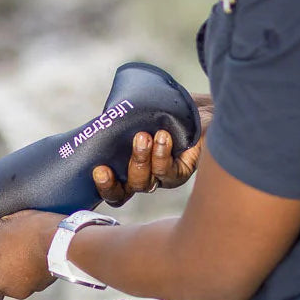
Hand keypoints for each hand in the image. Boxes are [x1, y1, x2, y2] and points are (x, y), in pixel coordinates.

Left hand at [0, 209, 61, 299]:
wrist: (67, 240)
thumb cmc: (29, 236)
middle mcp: (16, 290)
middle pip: (3, 287)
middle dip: (1, 270)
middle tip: (0, 249)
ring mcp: (35, 286)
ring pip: (21, 280)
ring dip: (19, 266)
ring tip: (20, 244)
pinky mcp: (50, 279)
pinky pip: (37, 274)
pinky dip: (35, 264)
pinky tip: (36, 246)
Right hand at [93, 94, 213, 206]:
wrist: (201, 106)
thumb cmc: (166, 108)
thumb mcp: (140, 114)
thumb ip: (122, 121)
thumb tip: (103, 121)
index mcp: (127, 166)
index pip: (111, 189)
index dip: (103, 186)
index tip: (98, 170)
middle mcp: (143, 176)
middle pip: (123, 193)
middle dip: (112, 183)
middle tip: (105, 166)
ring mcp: (162, 177)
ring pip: (144, 183)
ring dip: (139, 160)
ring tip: (142, 136)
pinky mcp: (181, 173)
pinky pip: (168, 173)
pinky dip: (162, 155)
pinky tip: (163, 137)